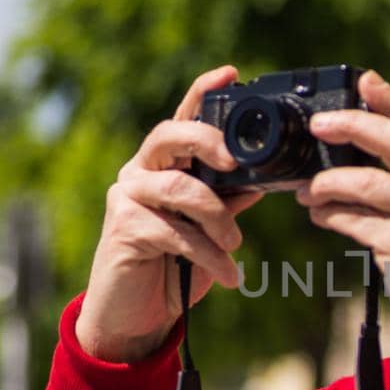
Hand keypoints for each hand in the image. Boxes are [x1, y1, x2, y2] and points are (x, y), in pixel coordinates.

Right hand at [76, 65, 264, 362]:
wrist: (137, 316)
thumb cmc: (174, 267)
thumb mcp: (209, 230)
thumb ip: (228, 201)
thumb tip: (264, 179)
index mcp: (162, 164)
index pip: (181, 119)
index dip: (202, 92)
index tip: (230, 73)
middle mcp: (139, 171)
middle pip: (169, 135)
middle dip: (207, 141)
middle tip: (235, 163)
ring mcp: (127, 197)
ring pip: (180, 188)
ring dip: (218, 218)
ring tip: (235, 246)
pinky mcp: (124, 228)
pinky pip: (177, 232)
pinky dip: (211, 256)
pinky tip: (229, 276)